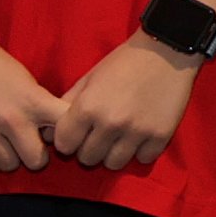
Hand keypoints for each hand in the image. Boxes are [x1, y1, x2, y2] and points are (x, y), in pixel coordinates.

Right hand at [0, 24, 65, 175]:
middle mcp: (12, 118)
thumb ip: (40, 107)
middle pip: (36, 162)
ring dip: (5, 156)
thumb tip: (51, 137)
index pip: (66, 131)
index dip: (65, 138)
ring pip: (7, 165)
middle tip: (23, 142)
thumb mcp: (26, 80)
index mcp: (34, 101)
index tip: (56, 135)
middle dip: (32, 154)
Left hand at [50, 33, 201, 171]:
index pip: (64, 145)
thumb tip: (50, 132)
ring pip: (114, 164)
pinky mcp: (160, 136)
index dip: (67, 141)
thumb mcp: (88, 79)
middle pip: (88, 158)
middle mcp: (110, 123)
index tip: (75, 135)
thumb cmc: (122, 63)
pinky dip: (140, 151)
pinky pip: (143, 159)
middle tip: (97, 136)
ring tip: (118, 138)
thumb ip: (69, 105)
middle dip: (88, 149)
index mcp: (87, 108)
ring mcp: (137, 132)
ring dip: (113, 154)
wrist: (165, 52)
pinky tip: (139, 137)